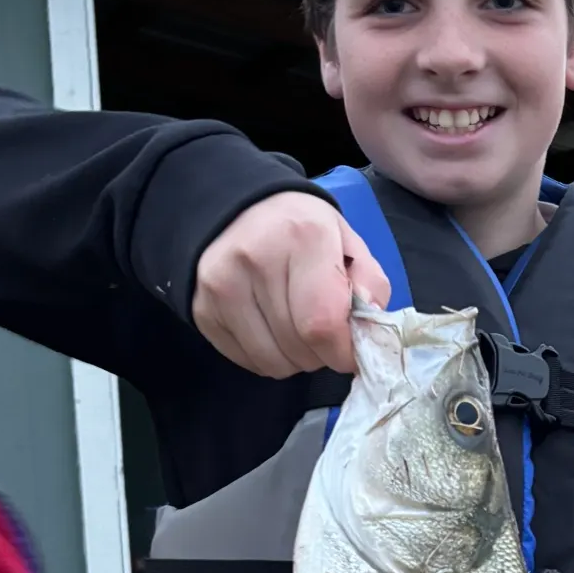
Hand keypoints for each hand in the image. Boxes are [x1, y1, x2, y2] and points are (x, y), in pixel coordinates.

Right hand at [192, 192, 390, 376]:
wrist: (240, 210)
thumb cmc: (304, 230)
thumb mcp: (350, 242)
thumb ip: (371, 285)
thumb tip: (368, 333)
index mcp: (303, 236)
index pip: (322, 323)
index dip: (344, 351)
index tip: (352, 351)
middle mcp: (256, 259)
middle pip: (299, 348)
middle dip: (323, 354)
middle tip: (325, 331)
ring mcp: (222, 286)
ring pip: (273, 362)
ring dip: (296, 358)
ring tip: (298, 327)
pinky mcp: (202, 310)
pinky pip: (248, 361)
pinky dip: (269, 356)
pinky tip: (272, 328)